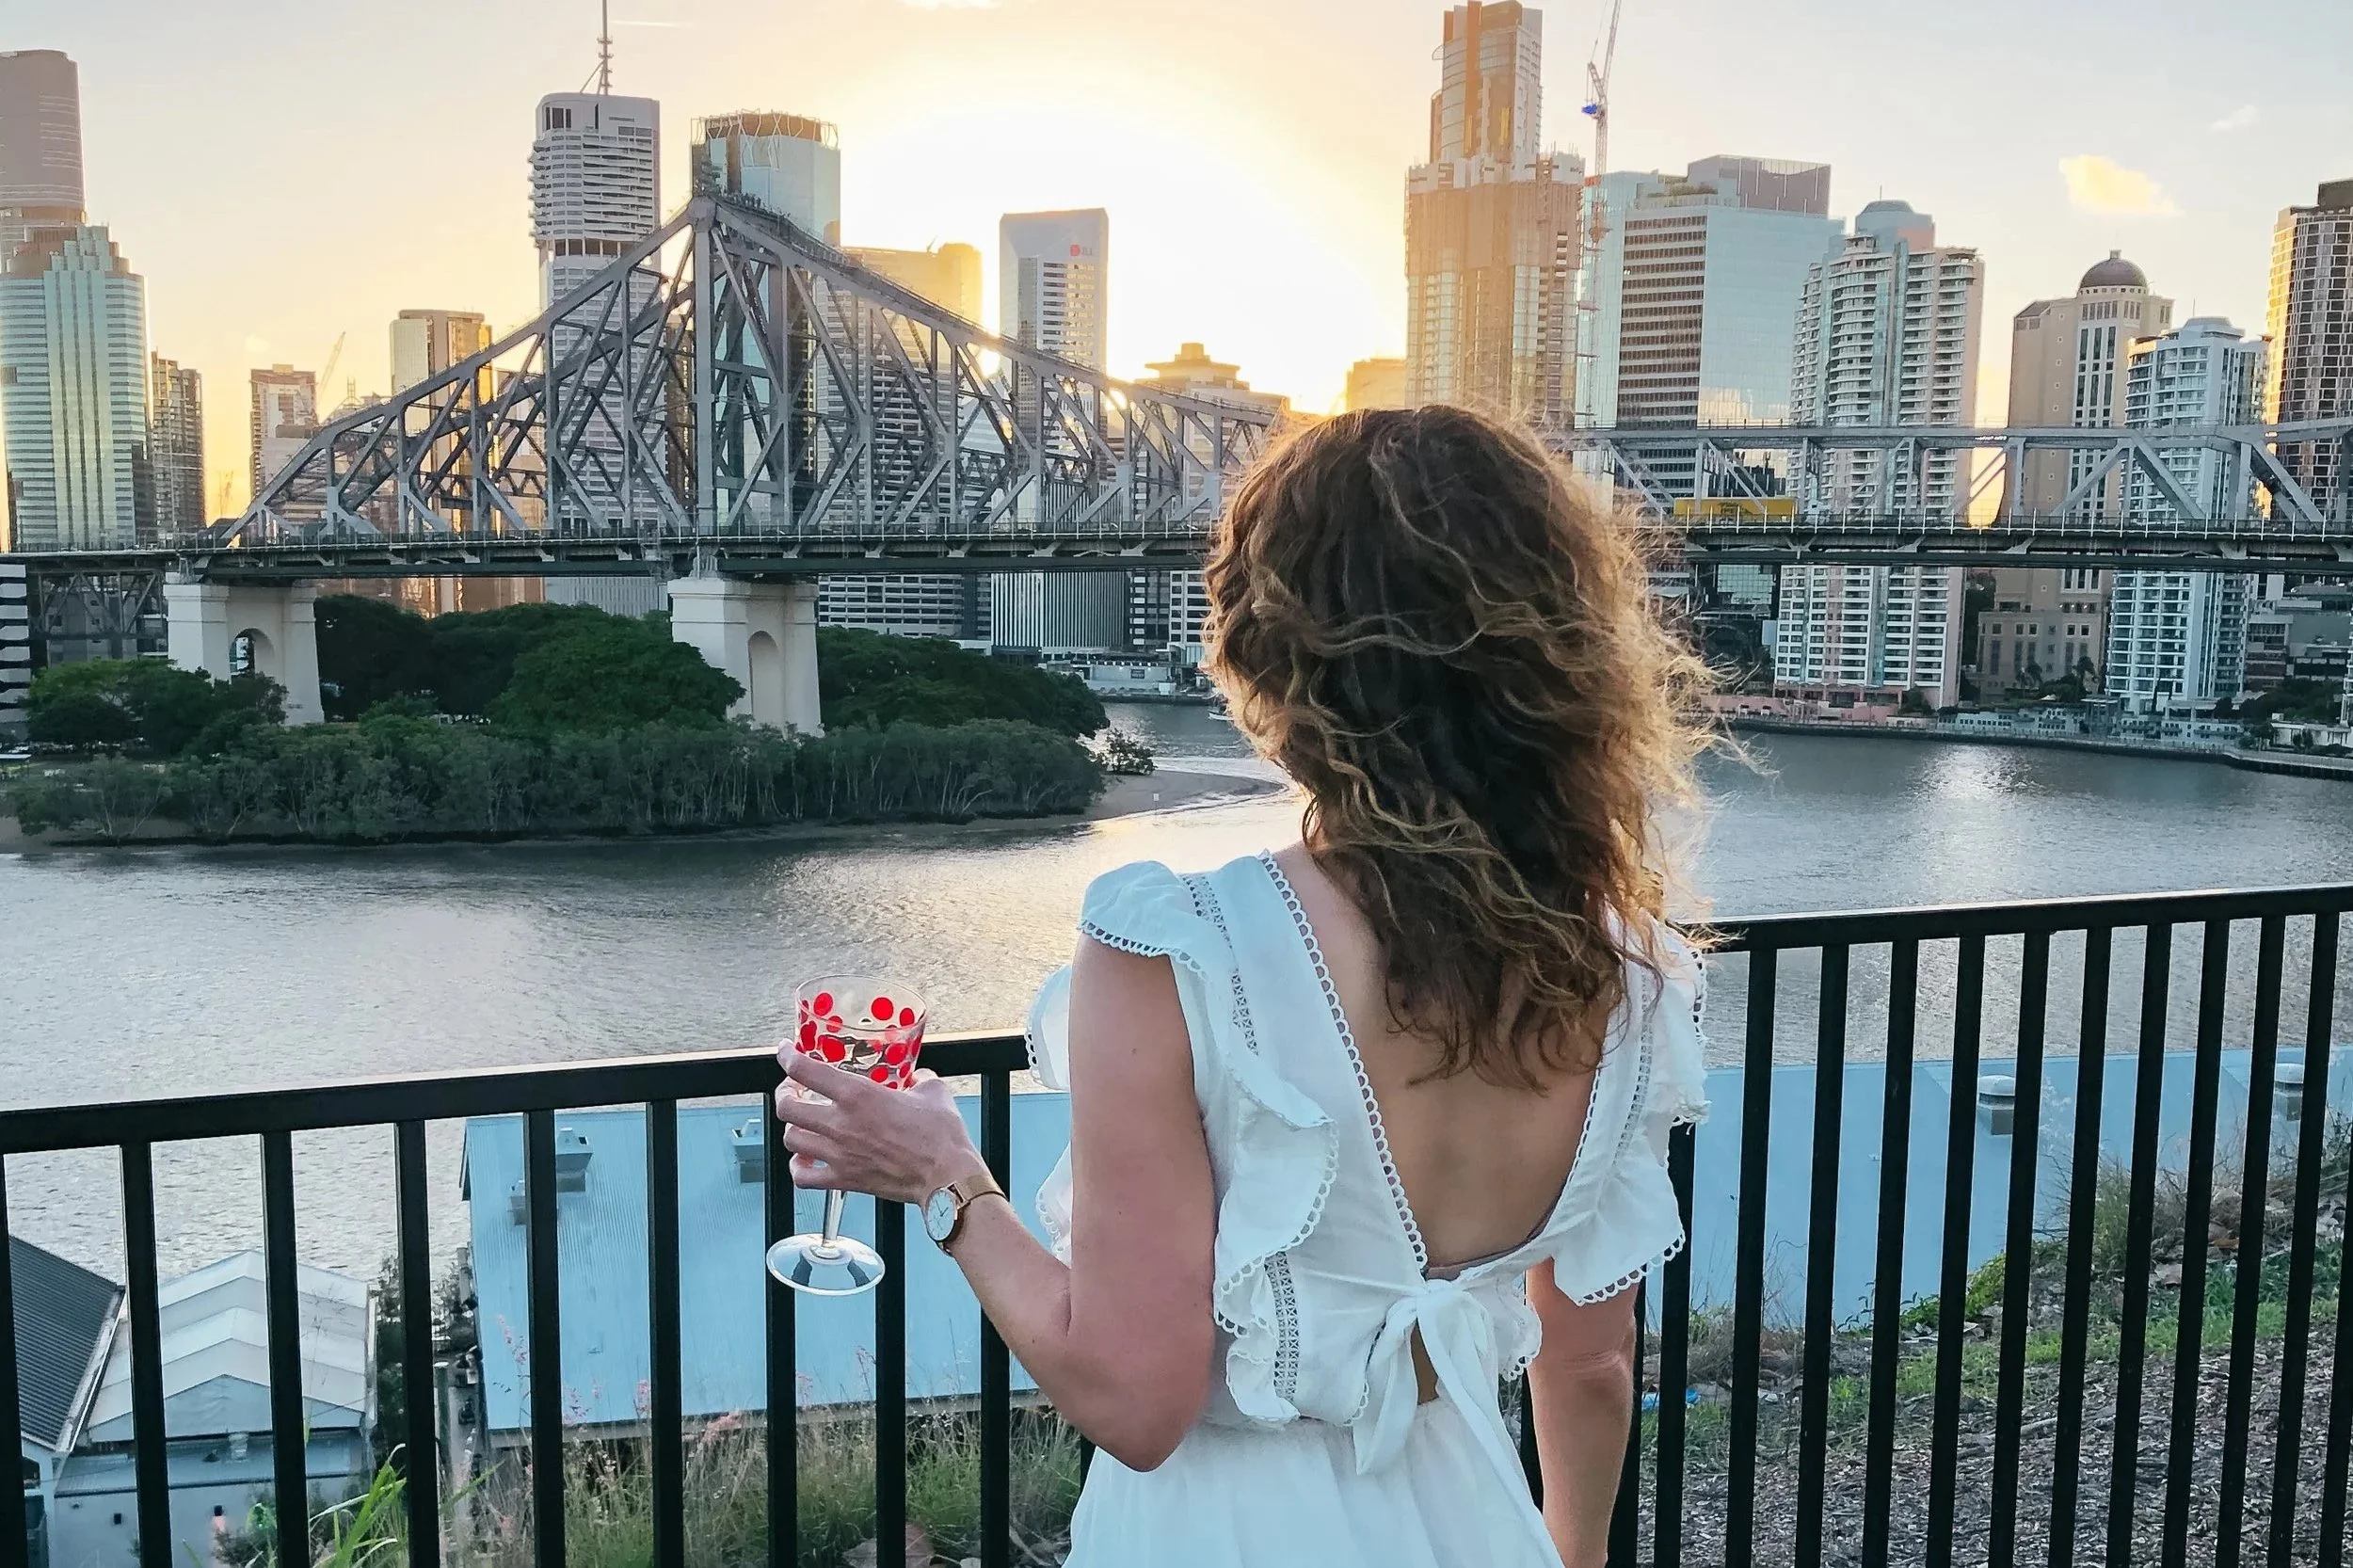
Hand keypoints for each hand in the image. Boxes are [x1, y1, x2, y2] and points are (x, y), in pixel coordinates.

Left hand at [774, 1053, 986, 1204]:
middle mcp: (841, 1124)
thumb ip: (919, 1079)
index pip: (805, 1070)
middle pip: (787, 1107)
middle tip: (793, 1090)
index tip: (785, 1052)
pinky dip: (797, 1167)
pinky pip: (802, 1177)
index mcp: (859, 1095)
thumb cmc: (942, 1135)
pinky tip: (806, 1159)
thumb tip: (917, 1077)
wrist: (947, 1176)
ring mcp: (839, 1154)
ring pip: (790, 1139)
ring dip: (792, 1127)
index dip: (787, 1057)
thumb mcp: (933, 1091)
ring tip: (802, 1123)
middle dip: (784, 1094)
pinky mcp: (844, 1180)